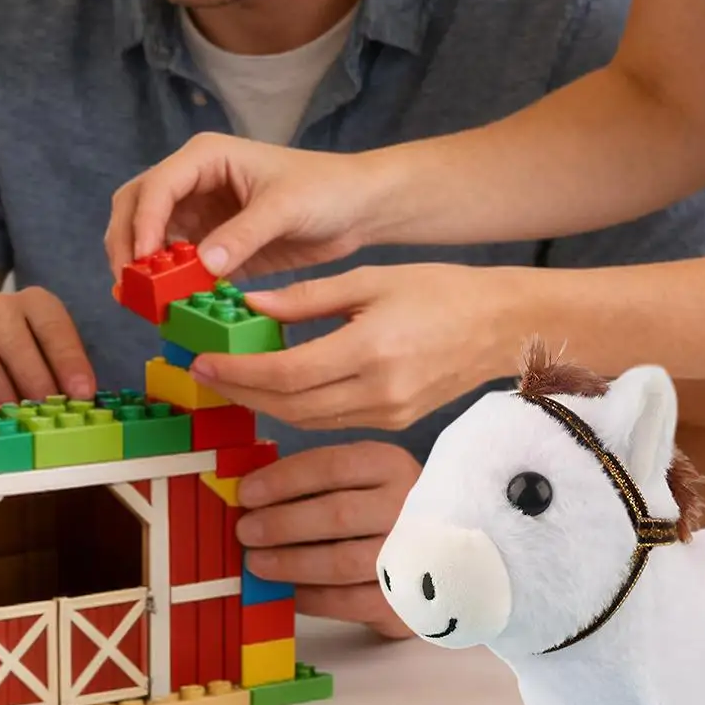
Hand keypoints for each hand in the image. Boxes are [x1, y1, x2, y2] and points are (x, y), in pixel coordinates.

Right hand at [0, 288, 96, 406]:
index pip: (53, 327)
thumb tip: (82, 400)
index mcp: (35, 302)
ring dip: (2, 396)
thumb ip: (63, 374)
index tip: (82, 392)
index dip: (69, 361)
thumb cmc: (22, 361)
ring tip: (18, 421)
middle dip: (36, 383)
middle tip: (48, 414)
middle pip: (18, 345)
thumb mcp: (48, 358)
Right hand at [104, 133, 381, 280]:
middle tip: (128, 284)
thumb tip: (202, 264)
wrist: (358, 208)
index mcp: (205, 158)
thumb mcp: (285, 208)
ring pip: (149, 237)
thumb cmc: (326, 189)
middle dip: (126, 243)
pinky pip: (176, 264)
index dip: (143, 222)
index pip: (157, 186)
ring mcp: (199, 214)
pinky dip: (167, 284)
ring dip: (141, 267)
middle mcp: (193, 182)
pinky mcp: (210, 245)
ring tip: (142, 301)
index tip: (141, 260)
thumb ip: (244, 234)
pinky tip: (168, 306)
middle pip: (136, 207)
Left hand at [194, 264, 532, 430]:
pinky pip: (330, 422)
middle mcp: (379, 391)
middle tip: (204, 374)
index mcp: (372, 349)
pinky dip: (295, 409)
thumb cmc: (439, 291)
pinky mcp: (393, 424)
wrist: (500, 325)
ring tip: (230, 381)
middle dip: (240, 391)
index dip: (239, 371)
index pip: (287, 373)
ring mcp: (387, 414)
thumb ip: (307, 298)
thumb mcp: (369, 280)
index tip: (203, 360)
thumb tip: (250, 307)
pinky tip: (275, 389)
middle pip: (289, 404)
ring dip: (263, 404)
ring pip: (306, 420)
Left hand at [237, 443, 422, 637]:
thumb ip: (318, 483)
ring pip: (343, 562)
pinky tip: (287, 593)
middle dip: (282, 524)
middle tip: (246, 532)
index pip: (330, 465)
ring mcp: (412, 555)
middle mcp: (407, 507)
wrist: (445, 550)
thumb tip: (253, 496)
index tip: (246, 493)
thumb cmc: (383, 507)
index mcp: (389, 465)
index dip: (283, 480)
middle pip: (337, 514)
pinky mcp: (408, 599)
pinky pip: (350, 602)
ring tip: (257, 563)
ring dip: (291, 563)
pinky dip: (312, 598)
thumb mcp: (362, 478)